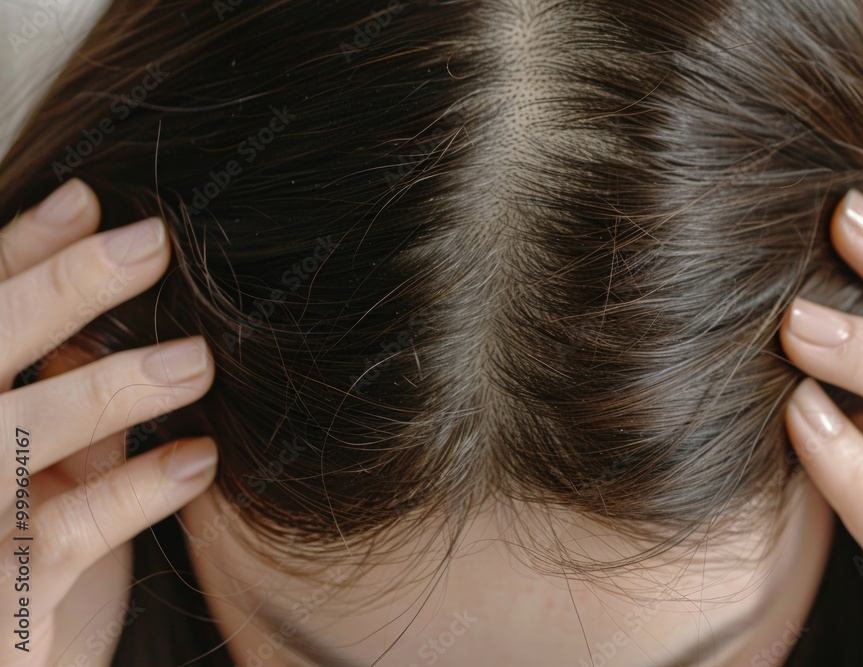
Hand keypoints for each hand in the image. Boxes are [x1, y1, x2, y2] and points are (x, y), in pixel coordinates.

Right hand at [0, 180, 216, 665]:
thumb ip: (63, 396)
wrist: (3, 662)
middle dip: (59, 290)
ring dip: (109, 391)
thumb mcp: (40, 469)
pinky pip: (65, 533)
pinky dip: (136, 491)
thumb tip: (116, 310)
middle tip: (153, 240)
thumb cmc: (19, 555)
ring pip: (17, 440)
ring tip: (197, 358)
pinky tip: (200, 460)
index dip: (19, 249)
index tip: (87, 195)